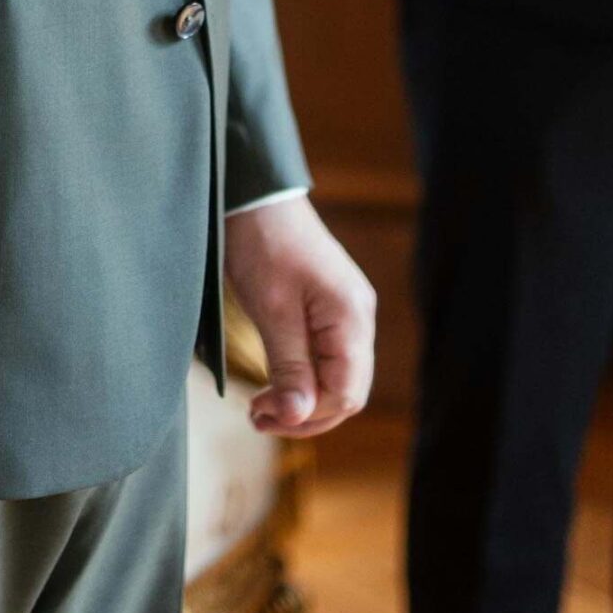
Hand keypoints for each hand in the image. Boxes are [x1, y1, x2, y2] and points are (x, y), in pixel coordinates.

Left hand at [223, 195, 374, 436]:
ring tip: (260, 406)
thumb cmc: (264, 244)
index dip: (309, 417)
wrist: (255, 195)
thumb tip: (299, 418)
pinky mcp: (327, 308)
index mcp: (352, 318)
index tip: (265, 416)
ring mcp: (345, 312)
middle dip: (304, 413)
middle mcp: (357, 317)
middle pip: (344, 391)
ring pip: (333, 377)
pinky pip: (323, 357)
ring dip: (301, 399)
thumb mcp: (272, 311)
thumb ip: (290, 367)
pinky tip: (273, 383)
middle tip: (257, 417)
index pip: (346, 394)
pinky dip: (300, 376)